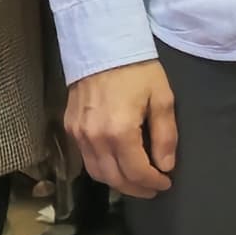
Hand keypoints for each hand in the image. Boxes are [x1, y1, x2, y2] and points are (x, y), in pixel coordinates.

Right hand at [66, 58, 177, 200]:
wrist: (102, 45)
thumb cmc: (137, 70)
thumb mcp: (162, 99)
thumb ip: (165, 136)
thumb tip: (165, 166)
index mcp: (120, 132)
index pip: (136, 172)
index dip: (152, 183)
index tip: (165, 184)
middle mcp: (95, 138)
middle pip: (114, 179)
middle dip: (136, 189)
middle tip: (152, 189)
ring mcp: (78, 134)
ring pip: (97, 173)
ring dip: (117, 182)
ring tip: (136, 181)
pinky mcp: (70, 127)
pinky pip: (85, 158)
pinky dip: (102, 168)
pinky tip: (116, 164)